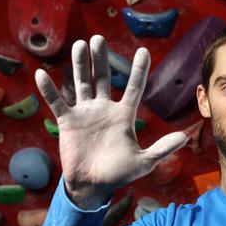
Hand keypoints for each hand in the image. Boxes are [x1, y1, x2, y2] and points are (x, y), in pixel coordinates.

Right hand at [35, 36, 187, 207]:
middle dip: (102, 59)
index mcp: (124, 116)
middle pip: (104, 78)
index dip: (139, 70)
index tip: (144, 50)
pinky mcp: (68, 122)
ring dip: (80, 65)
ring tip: (80, 45)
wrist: (93, 186)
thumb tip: (184, 139)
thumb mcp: (143, 161)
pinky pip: (57, 102)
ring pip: (83, 83)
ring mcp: (85, 113)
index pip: (135, 88)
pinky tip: (41, 74)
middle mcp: (105, 109)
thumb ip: (161, 148)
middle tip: (99, 39)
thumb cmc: (119, 174)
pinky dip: (49, 90)